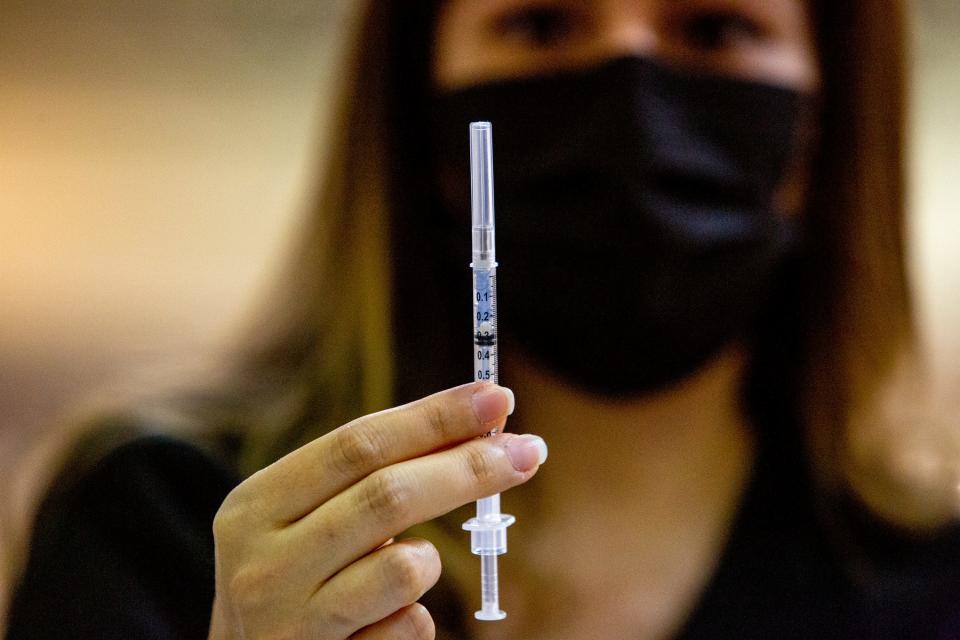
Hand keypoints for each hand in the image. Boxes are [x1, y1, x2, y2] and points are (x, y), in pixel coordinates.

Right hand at [208, 382, 545, 638]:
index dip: (434, 418)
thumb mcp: (305, 518)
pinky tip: (391, 618)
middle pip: (386, 495)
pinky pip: (408, 627)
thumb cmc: (294, 576)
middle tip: (528, 450)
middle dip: (468, 467)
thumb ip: (368, 478)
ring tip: (417, 563)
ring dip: (430, 558)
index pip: (359, 444)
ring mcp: (289, 619)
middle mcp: (262, 559)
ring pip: (402, 568)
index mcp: (258, 503)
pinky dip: (418, 615)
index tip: (495, 398)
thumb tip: (475, 426)